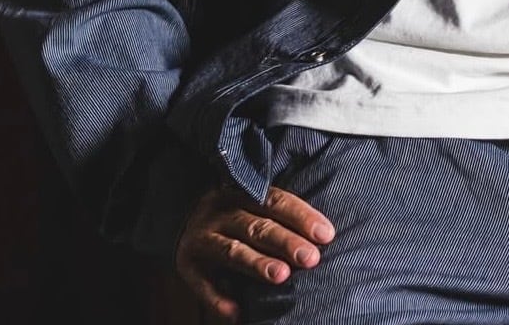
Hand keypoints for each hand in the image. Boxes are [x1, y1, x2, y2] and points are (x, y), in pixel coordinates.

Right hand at [175, 183, 334, 320]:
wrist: (181, 218)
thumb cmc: (233, 216)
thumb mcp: (252, 207)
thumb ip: (279, 219)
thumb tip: (324, 236)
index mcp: (243, 195)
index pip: (276, 202)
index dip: (302, 217)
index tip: (326, 235)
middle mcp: (222, 213)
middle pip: (257, 227)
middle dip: (286, 242)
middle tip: (311, 258)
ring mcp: (203, 238)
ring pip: (233, 251)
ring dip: (257, 264)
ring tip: (281, 276)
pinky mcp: (187, 265)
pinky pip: (202, 284)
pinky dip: (218, 299)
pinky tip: (236, 313)